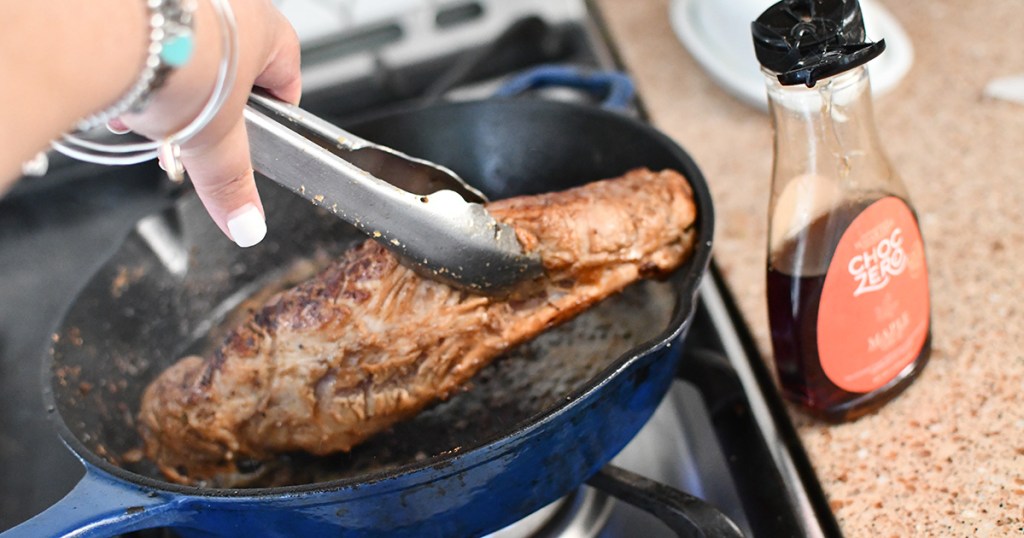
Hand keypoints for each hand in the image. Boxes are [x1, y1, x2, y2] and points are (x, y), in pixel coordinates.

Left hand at [121, 0, 300, 246]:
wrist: (107, 24)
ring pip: (181, 49)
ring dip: (163, 86)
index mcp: (265, 26)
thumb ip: (232, 182)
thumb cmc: (176, 59)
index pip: (286, 79)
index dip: (270, 117)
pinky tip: (118, 81)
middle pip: (227, 68)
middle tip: (187, 133)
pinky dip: (131, 58)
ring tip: (145, 111)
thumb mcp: (213, 140)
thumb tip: (248, 222)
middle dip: (203, 108)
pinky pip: (144, 31)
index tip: (254, 138)